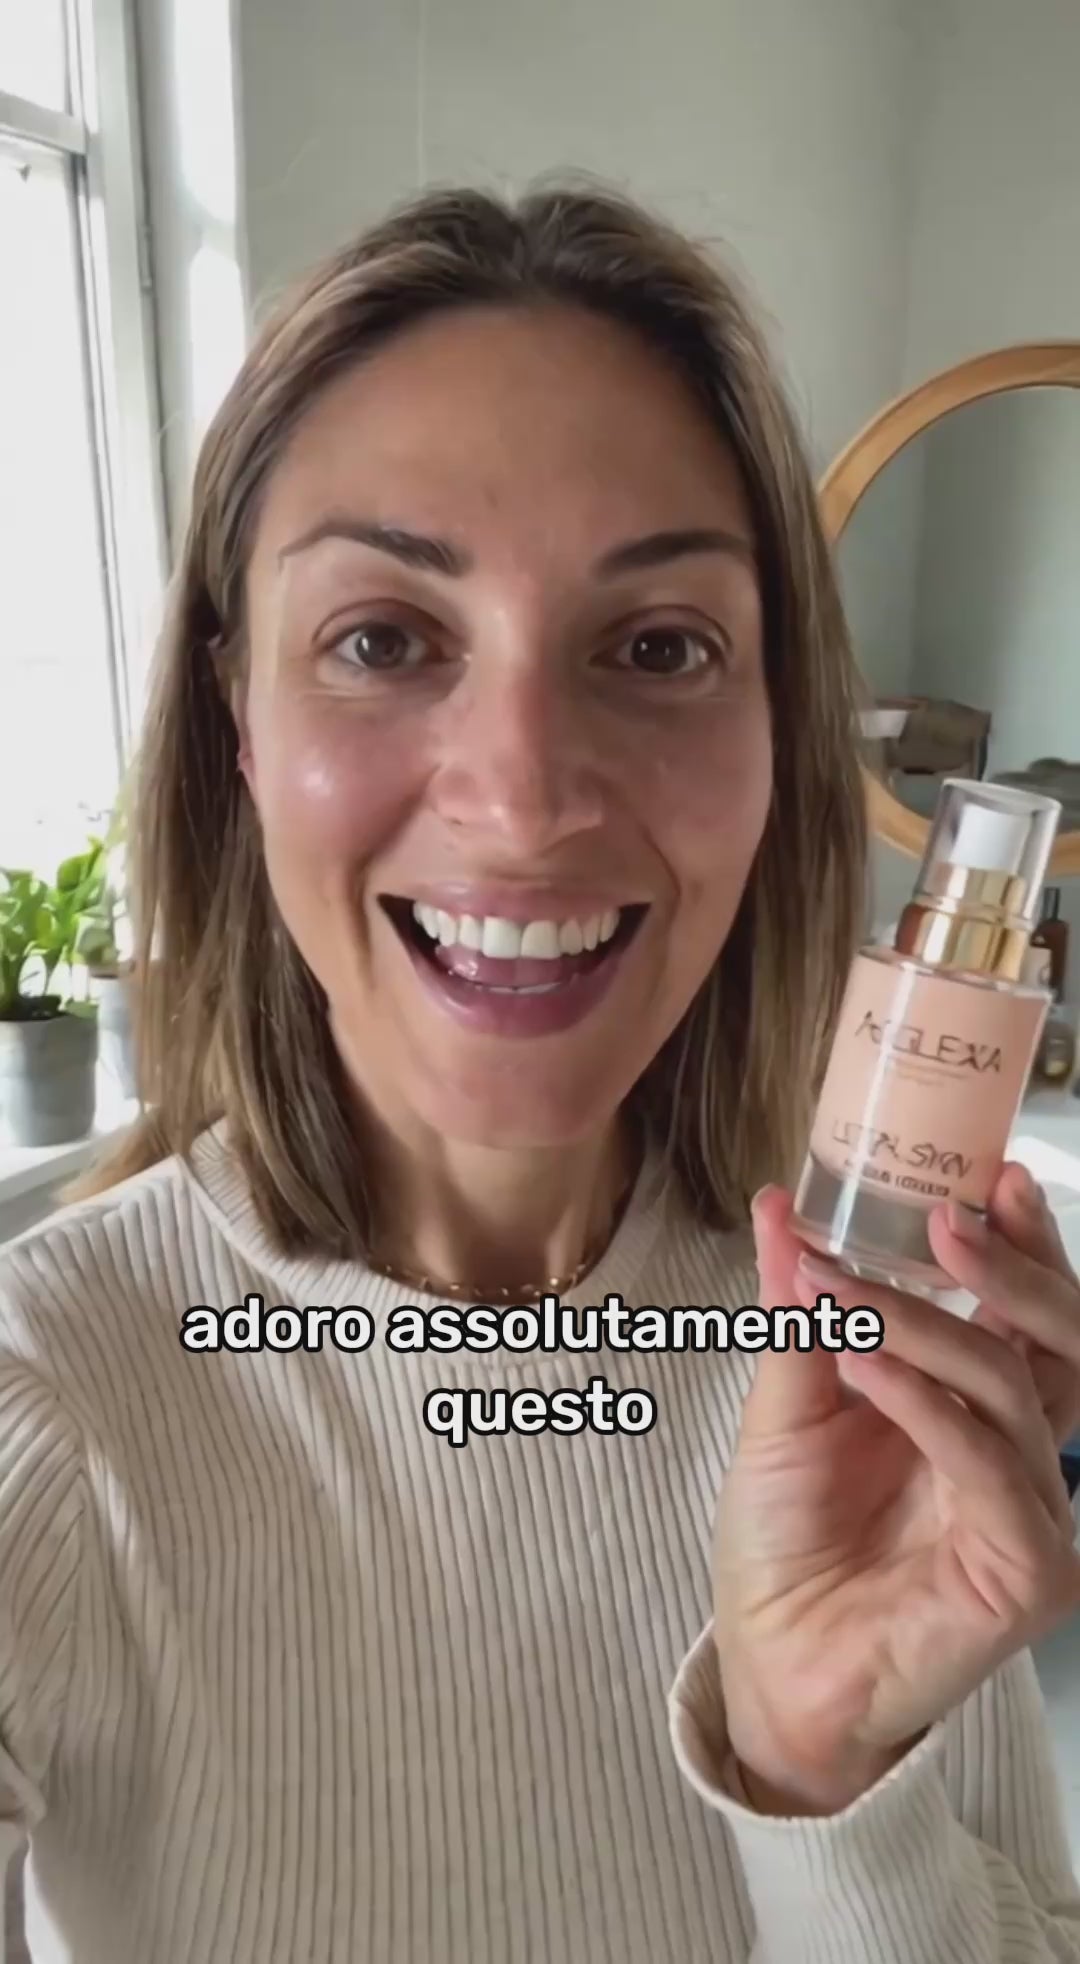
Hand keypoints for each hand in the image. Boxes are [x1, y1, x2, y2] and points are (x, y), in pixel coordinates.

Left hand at [713, 1164, 1079, 1815]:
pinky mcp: (1027, 1569)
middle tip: (948, 1218)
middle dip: (1011, 1271)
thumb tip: (779, 1207)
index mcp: (980, 1410)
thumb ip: (800, 1312)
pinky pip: (987, 1464)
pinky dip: (926, 1403)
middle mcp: (1022, 1455)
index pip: (1033, 1318)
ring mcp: (1033, 1513)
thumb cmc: (786, 1542)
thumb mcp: (786, 1404)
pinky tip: (864, 1365)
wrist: (768, 1663)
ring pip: (1010, 1389)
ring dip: (928, 1327)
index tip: (998, 1176)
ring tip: (849, 1293)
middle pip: (1061, 1344)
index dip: (1028, 1248)